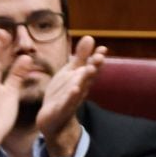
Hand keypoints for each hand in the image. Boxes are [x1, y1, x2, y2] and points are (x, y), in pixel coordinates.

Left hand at [38, 35, 107, 156]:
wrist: (53, 119)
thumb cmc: (63, 93)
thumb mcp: (71, 73)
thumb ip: (80, 57)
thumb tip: (90, 37)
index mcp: (81, 79)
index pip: (91, 67)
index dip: (96, 59)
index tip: (103, 49)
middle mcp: (79, 89)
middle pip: (87, 78)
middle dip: (93, 68)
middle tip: (99, 57)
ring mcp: (71, 100)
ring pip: (79, 89)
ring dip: (85, 80)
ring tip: (90, 69)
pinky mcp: (61, 110)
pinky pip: (67, 103)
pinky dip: (71, 97)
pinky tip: (75, 89)